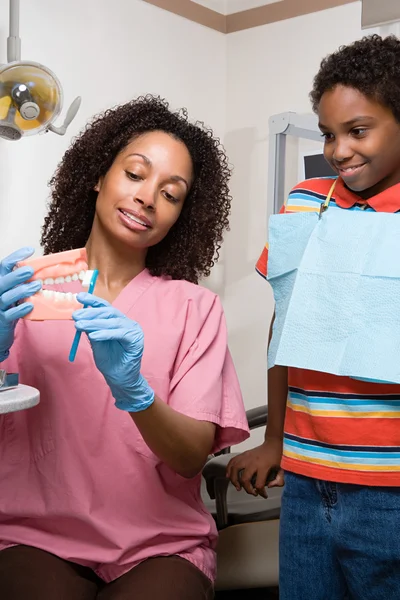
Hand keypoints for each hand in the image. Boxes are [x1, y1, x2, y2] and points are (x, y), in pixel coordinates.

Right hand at [0, 247, 41, 360]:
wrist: (0, 332)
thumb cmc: (10, 309)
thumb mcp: (15, 293)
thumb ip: (24, 283)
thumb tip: (45, 272)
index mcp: (1, 282)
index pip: (4, 266)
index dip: (16, 257)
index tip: (30, 250)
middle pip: (3, 281)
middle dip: (16, 275)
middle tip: (31, 270)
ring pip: (6, 297)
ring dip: (22, 291)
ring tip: (37, 286)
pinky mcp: (2, 320)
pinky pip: (10, 314)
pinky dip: (20, 309)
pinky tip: (30, 306)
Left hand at [73, 293, 154, 411]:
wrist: (120, 379)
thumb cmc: (110, 362)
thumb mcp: (96, 342)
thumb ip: (91, 329)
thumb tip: (79, 316)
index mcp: (118, 321)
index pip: (105, 307)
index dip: (93, 300)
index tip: (79, 296)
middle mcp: (127, 323)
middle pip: (109, 312)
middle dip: (90, 313)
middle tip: (75, 316)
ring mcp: (134, 330)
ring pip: (113, 322)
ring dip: (95, 323)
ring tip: (79, 325)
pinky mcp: (136, 340)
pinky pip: (120, 333)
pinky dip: (106, 333)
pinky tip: (94, 336)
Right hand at [226, 437, 283, 497]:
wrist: (272, 443)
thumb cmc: (277, 456)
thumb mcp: (282, 469)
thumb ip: (279, 481)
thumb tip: (269, 486)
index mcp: (263, 466)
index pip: (259, 484)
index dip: (261, 492)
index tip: (263, 494)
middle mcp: (253, 462)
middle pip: (245, 479)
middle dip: (247, 489)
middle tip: (252, 492)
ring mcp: (246, 457)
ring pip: (235, 470)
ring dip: (234, 480)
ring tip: (238, 487)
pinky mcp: (243, 454)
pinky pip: (232, 461)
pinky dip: (228, 469)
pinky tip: (228, 476)